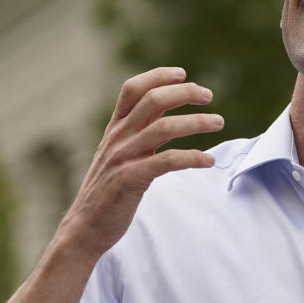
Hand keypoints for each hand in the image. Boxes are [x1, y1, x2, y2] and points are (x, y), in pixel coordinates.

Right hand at [57, 67, 223, 257]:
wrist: (85, 228)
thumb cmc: (107, 192)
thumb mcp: (118, 155)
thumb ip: (137, 135)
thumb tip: (164, 117)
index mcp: (114, 129)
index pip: (133, 89)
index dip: (158, 76)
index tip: (183, 74)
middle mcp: (117, 138)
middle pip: (153, 100)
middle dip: (184, 93)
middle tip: (208, 96)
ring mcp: (123, 158)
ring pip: (164, 127)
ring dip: (196, 121)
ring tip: (218, 122)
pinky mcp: (130, 180)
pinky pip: (167, 161)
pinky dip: (192, 157)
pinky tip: (209, 161)